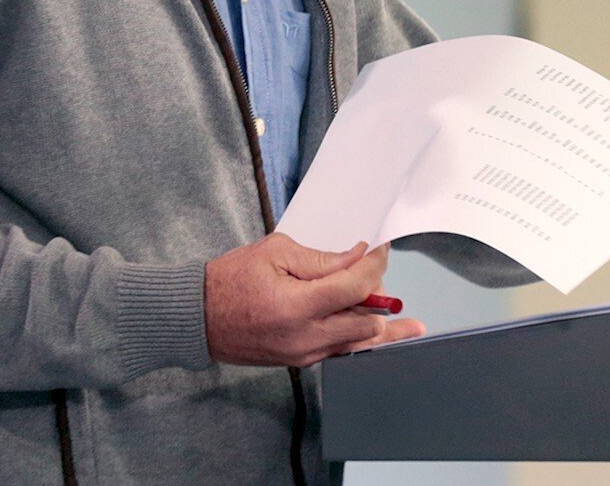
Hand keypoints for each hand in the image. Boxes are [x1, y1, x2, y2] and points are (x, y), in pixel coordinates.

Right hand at [204, 235, 425, 366]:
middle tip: (384, 274)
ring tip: (412, 326)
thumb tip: (355, 259)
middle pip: (367, 323)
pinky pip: (340, 351)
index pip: (355, 288)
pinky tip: (380, 334)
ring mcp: (303, 354)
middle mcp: (305, 337)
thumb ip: (320, 259)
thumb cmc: (229, 280)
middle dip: (382, 296)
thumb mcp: (275, 253)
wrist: (197, 318)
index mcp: (297, 307)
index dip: (375, 266)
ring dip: (381, 327)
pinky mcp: (300, 361)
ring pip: (358, 344)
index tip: (380, 249)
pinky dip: (358, 339)